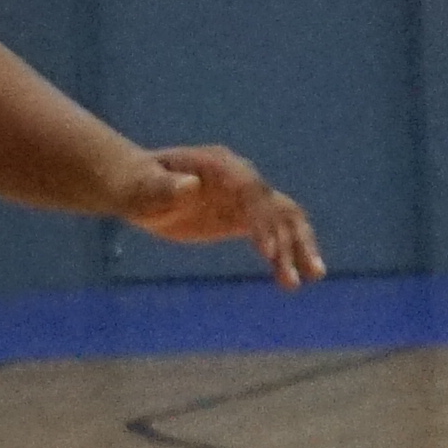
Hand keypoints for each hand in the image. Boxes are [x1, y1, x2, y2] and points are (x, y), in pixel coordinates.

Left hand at [121, 147, 324, 284]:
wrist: (140, 189)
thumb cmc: (137, 186)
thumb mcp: (144, 188)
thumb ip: (165, 187)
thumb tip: (190, 186)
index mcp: (221, 166)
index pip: (252, 190)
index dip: (263, 220)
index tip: (268, 253)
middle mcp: (242, 179)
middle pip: (277, 206)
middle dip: (292, 238)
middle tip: (306, 271)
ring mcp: (246, 198)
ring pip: (284, 221)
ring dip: (298, 248)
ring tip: (310, 278)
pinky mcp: (243, 218)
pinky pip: (272, 234)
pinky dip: (284, 255)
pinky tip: (292, 280)